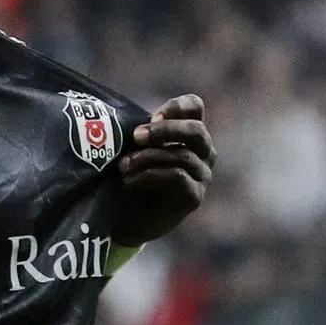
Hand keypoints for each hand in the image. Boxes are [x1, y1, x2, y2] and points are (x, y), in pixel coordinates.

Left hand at [112, 94, 215, 245]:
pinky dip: (150, 175)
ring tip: (122, 165)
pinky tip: (130, 180)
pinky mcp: (194, 197)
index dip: (177, 107)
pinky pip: (178, 177)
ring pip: (182, 156)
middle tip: (136, 136)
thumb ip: (141, 130)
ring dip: (148, 157)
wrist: (126, 218)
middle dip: (164, 130)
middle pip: (196, 130)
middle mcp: (203, 152)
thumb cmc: (130, 175)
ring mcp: (202, 175)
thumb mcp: (133, 147)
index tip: (153, 115)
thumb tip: (130, 119)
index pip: (195, 107)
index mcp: (188, 134)